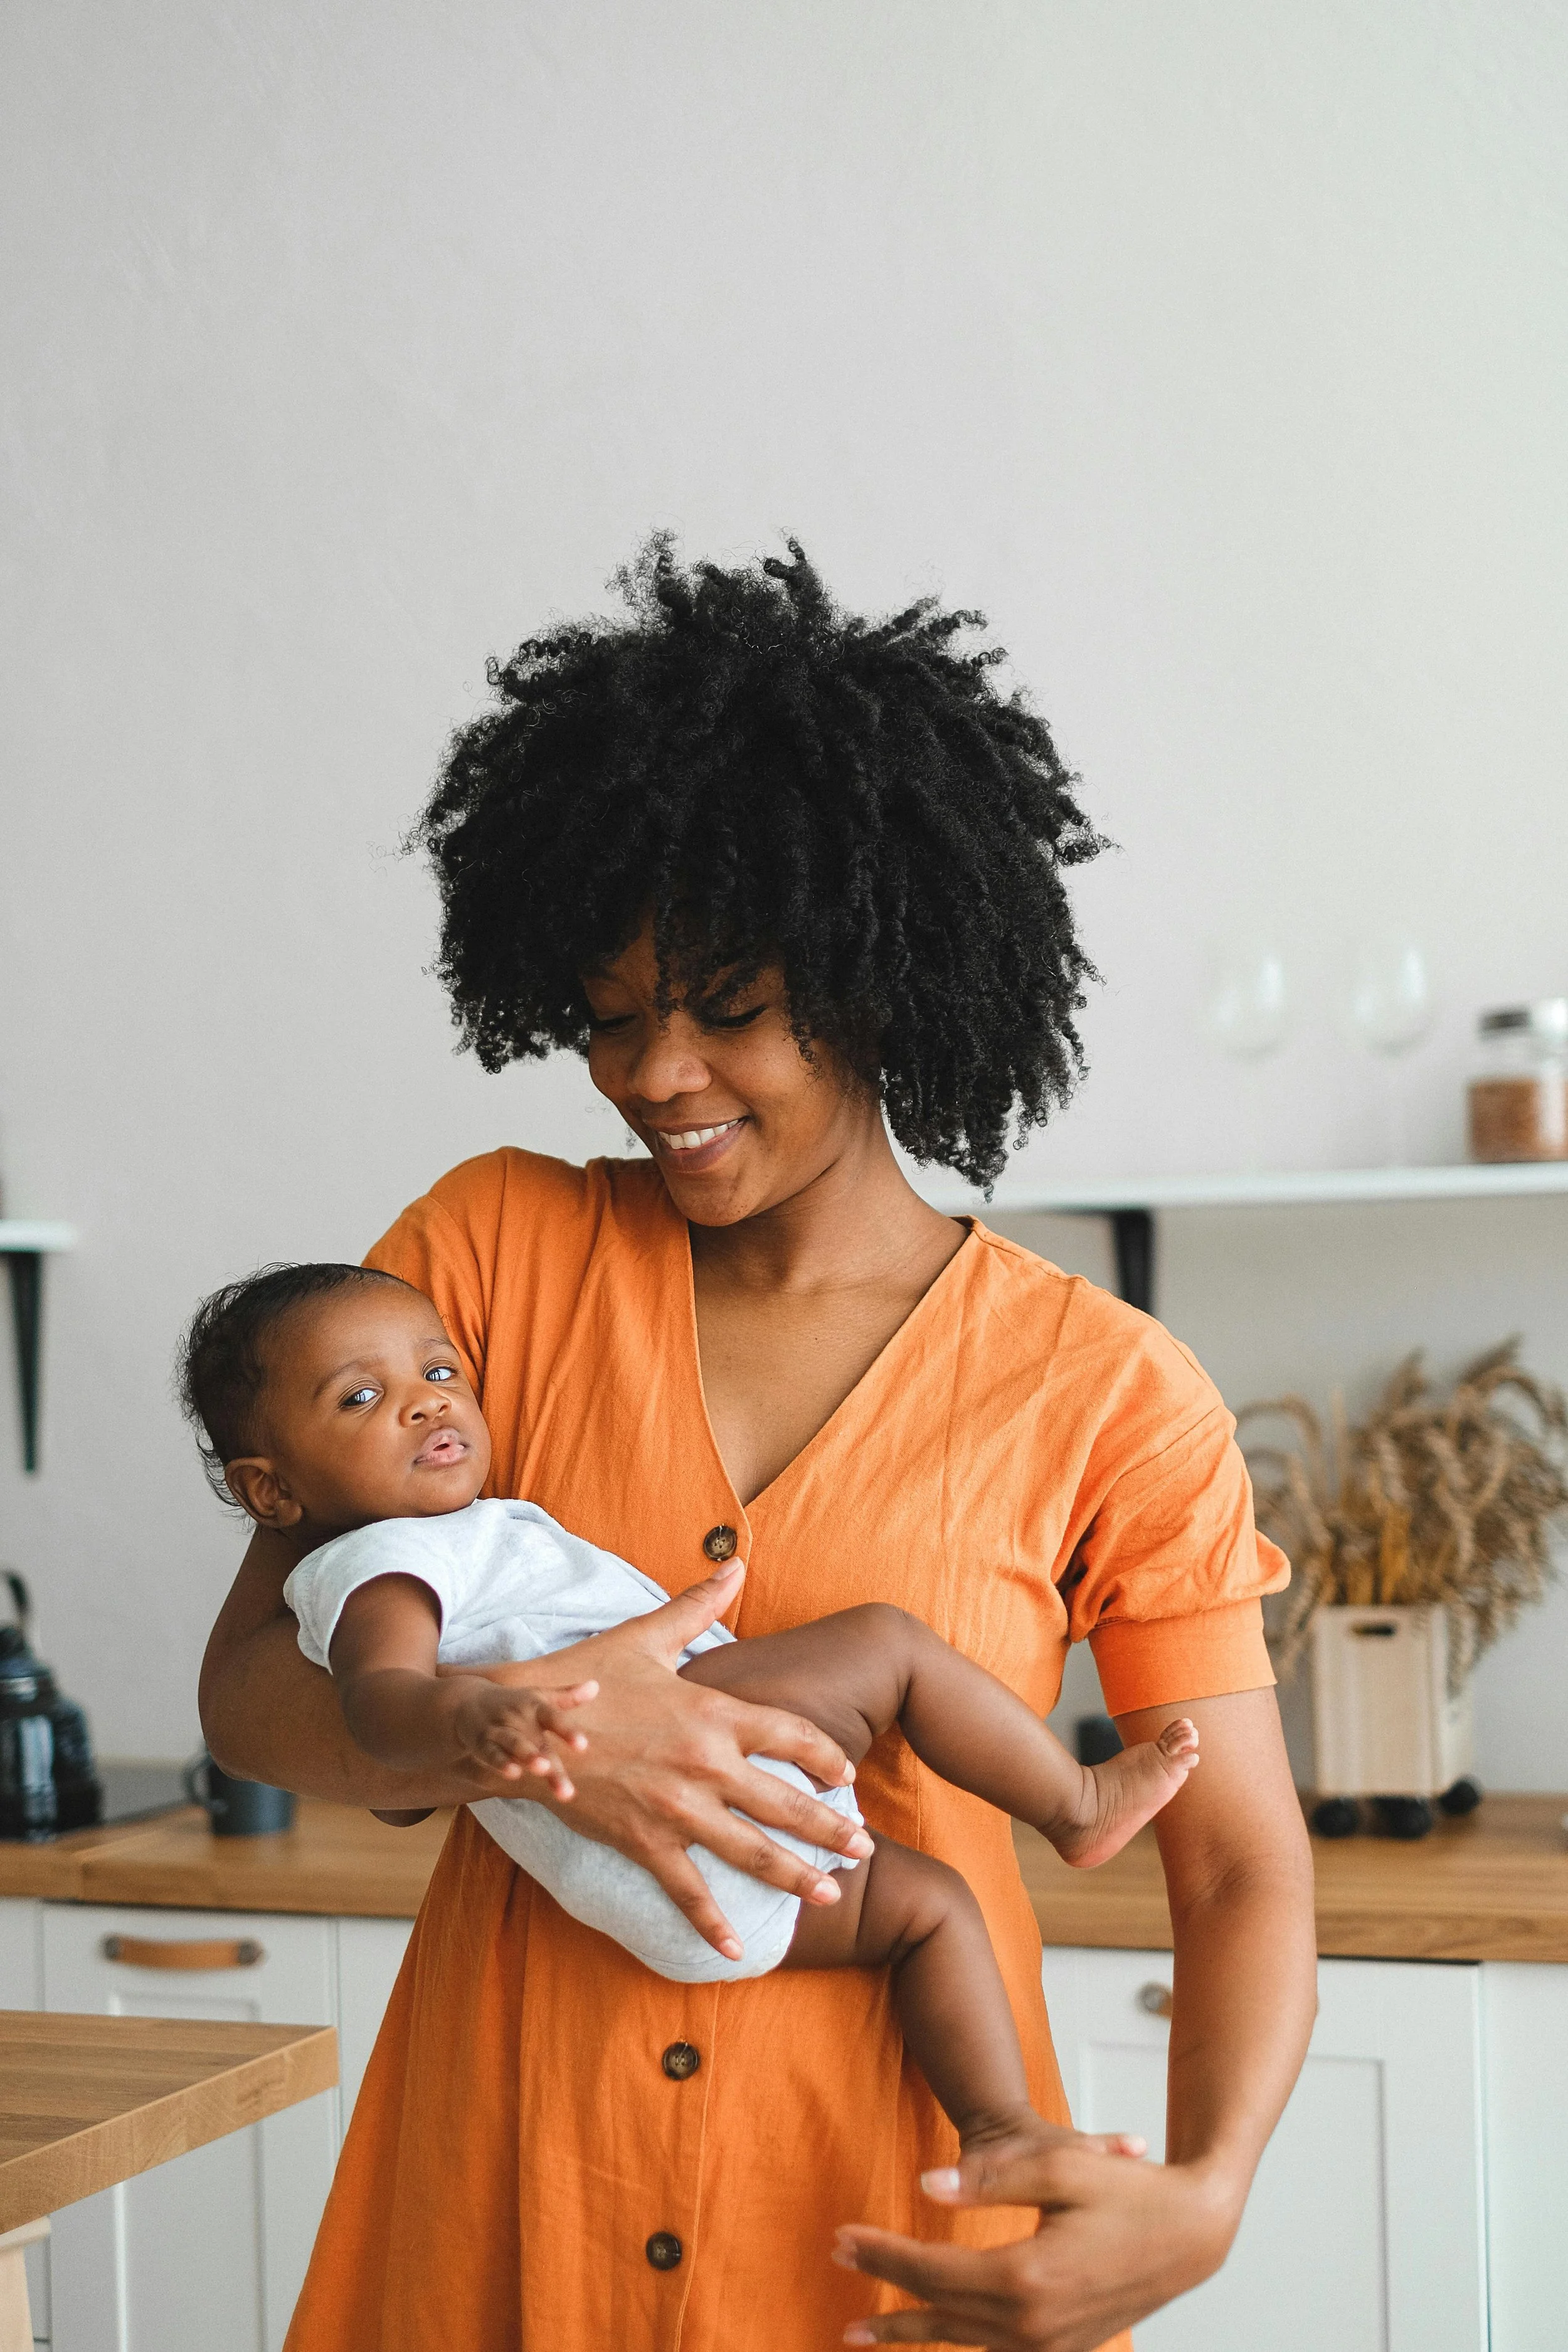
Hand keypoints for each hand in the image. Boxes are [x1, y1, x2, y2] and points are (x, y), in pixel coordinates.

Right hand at [446, 1677, 597, 1799]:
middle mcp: (519, 1718)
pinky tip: (512, 1774)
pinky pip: (491, 1753)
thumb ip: (568, 1697)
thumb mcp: (540, 1696)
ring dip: (528, 1756)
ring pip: (515, 1744)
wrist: (468, 1700)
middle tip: (567, 1792)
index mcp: (536, 1707)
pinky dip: (500, 1762)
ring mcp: (500, 1730)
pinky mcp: (482, 1743)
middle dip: (552, 1766)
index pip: (555, 1718)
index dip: (568, 1731)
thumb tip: (596, 1686)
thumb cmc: (513, 1702)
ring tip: (543, 1770)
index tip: (583, 1746)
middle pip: (539, 1743)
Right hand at [453, 1562, 872, 1956]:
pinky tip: (740, 1951)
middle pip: (786, 1803)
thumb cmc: (588, 1678)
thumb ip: (699, 1606)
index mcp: (714, 1713)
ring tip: (830, 1894)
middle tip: (865, 1849)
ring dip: (795, 1876)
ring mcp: (678, 1810)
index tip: (846, 1772)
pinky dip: (713, 1925)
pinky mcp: (645, 1842)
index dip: (825, 1755)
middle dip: (831, 1829)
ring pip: (751, 1853)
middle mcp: (706, 1765)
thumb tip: (735, 1563)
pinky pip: (687, 1891)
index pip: (791, 1735)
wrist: (524, 1728)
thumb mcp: (648, 1637)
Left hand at [832, 2133, 1238, 2350]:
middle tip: (838, 2264)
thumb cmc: (1130, 2192)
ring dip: (911, 2330)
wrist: (1192, 2235)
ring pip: (963, 2340)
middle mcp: (1035, 2325)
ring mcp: (1051, 2346)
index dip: (883, 2255)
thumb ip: (990, 2176)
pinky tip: (934, 2336)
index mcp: (1028, 2278)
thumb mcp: (1061, 2165)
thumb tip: (924, 2187)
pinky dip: (957, 2341)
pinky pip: (994, 2351)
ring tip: (863, 2331)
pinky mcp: (1063, 2348)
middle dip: (885, 2288)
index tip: (842, 2238)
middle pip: (940, 2308)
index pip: (933, 2271)